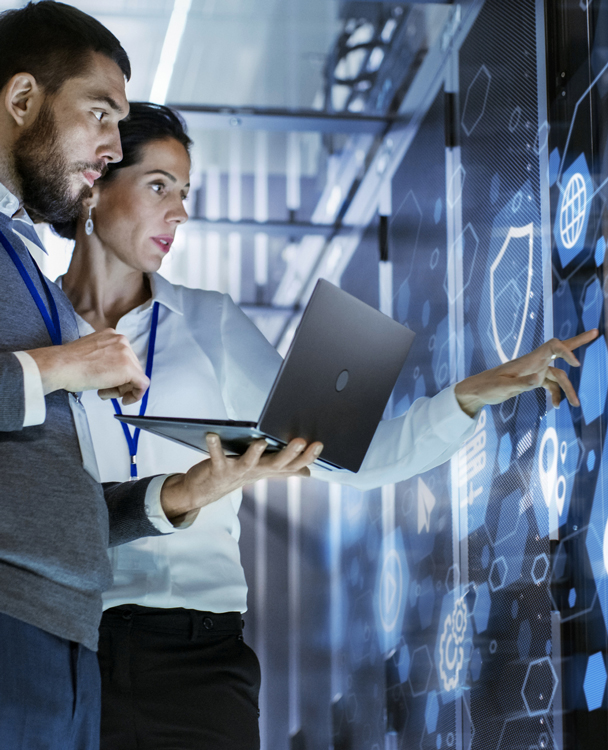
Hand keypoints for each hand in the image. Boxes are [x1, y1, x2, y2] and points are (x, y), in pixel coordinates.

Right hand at [26, 329, 149, 405]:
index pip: (124, 358)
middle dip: (120, 383)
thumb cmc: (68, 363)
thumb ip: (105, 358)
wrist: (61, 366)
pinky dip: (136, 395)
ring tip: (103, 392)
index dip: (118, 374)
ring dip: (121, 389)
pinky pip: (142, 384)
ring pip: (135, 376)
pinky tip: (124, 400)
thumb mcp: (91, 354)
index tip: (109, 383)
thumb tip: (113, 372)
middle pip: (132, 367)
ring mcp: (127, 353)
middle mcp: (122, 341)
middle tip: (104, 390)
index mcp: (112, 335)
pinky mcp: (129, 368)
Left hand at [160, 434, 323, 523]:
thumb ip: (284, 469)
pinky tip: (212, 434)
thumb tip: (308, 472)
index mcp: (268, 469)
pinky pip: (216, 457)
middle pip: (276, 464)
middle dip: (289, 454)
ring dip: (255, 453)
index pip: (293, 465)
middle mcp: (255, 472)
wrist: (205, 491)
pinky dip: (214, 446)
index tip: (319, 444)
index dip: (306, 457)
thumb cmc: (236, 475)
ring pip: (249, 463)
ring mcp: (237, 472)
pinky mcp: (218, 469)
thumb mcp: (263, 471)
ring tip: (261, 441)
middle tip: (300, 441)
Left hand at [454, 329, 598, 416]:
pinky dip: (555, 394)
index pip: (552, 346)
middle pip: (560, 349)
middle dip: (578, 342)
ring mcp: (534, 371)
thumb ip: (521, 384)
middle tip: (596, 332)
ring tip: (576, 405)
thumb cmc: (488, 387)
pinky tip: (555, 406)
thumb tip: (538, 381)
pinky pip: (550, 385)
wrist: (478, 391)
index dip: (566, 350)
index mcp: (528, 360)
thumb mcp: (503, 388)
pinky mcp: (532, 380)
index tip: (575, 364)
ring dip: (568, 389)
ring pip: (558, 376)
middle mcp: (534, 362)